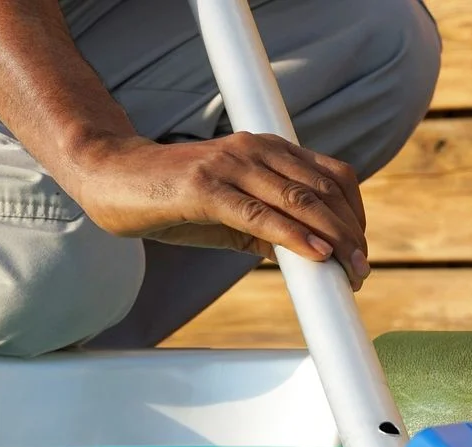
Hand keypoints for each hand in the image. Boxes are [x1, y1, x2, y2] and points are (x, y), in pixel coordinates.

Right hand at [67, 131, 371, 289]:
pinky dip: (294, 235)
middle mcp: (255, 151)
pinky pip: (260, 214)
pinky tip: (315, 255)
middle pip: (325, 189)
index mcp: (267, 151)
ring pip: (301, 200)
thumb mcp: (227, 216)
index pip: (331, 176)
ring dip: (333, 238)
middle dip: (351, 233)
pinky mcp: (206, 188)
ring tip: (350, 269)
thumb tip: (303, 256)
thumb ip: (264, 230)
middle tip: (361, 270)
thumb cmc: (169, 197)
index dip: (355, 214)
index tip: (360, 250)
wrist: (110, 177)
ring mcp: (231, 166)